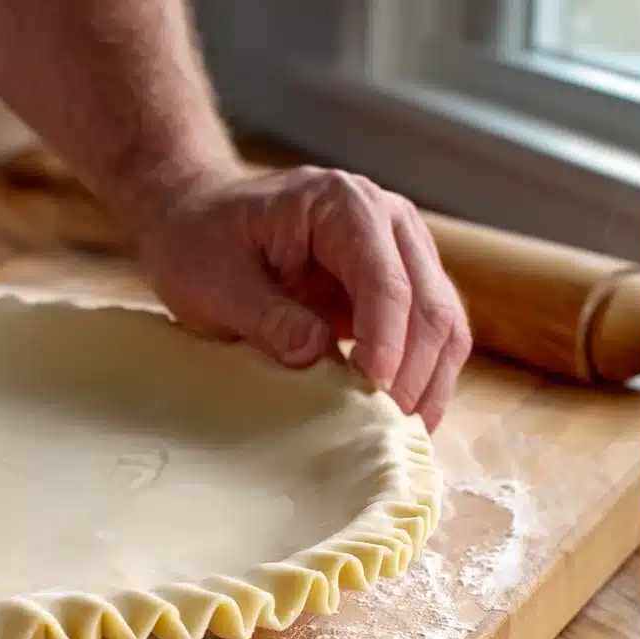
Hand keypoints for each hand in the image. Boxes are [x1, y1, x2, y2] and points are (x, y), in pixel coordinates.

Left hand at [135, 165, 470, 430]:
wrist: (196, 226)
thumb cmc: (200, 246)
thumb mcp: (213, 283)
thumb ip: (265, 316)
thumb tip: (314, 352)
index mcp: (342, 204)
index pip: (384, 277)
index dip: (385, 339)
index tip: (371, 388)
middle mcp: (388, 222)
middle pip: (429, 302)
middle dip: (414, 370)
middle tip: (388, 427)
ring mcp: (400, 255)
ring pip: (443, 323)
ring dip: (429, 381)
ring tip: (402, 433)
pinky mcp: (397, 291)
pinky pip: (429, 338)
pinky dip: (423, 379)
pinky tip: (403, 417)